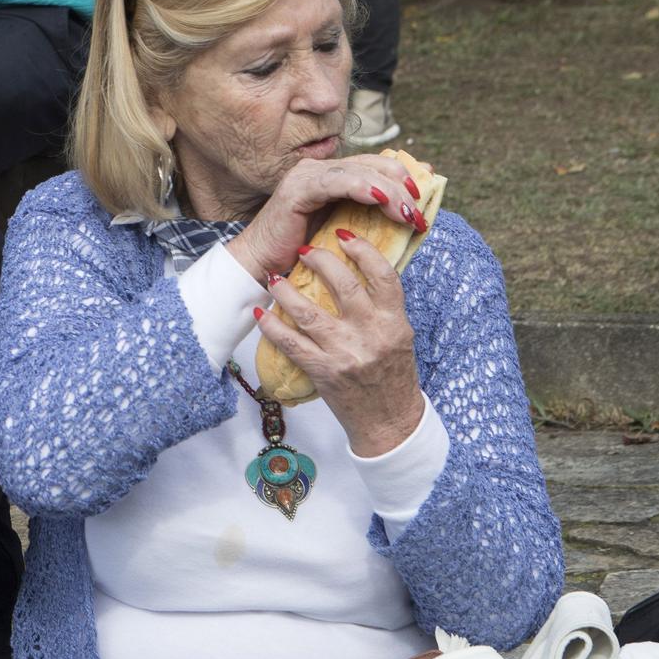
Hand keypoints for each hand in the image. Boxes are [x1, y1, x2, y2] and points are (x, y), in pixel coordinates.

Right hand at [226, 154, 423, 285]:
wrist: (263, 267)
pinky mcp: (297, 188)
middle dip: (402, 188)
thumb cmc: (305, 256)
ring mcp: (307, 175)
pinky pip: (335, 182)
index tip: (424, 200)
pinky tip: (378, 198)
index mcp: (333, 177)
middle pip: (373, 165)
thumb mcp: (348, 233)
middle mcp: (320, 169)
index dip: (405, 177)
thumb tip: (413, 208)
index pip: (377, 165)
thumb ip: (375, 219)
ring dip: (389, 191)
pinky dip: (361, 187)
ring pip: (359, 171)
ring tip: (406, 213)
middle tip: (418, 215)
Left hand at [258, 231, 424, 455]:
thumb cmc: (392, 375)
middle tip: (304, 249)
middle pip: (345, 285)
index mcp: (395, 323)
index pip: (384, 276)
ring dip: (286, 291)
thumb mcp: (398, 337)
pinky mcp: (323, 372)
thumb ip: (383, 307)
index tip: (345, 235)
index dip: (364, 251)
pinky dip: (271, 326)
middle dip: (321, 261)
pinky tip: (260, 313)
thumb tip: (359, 268)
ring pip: (309, 312)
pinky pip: (290, 343)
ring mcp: (345, 354)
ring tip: (273, 278)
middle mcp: (372, 335)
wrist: (389, 422)